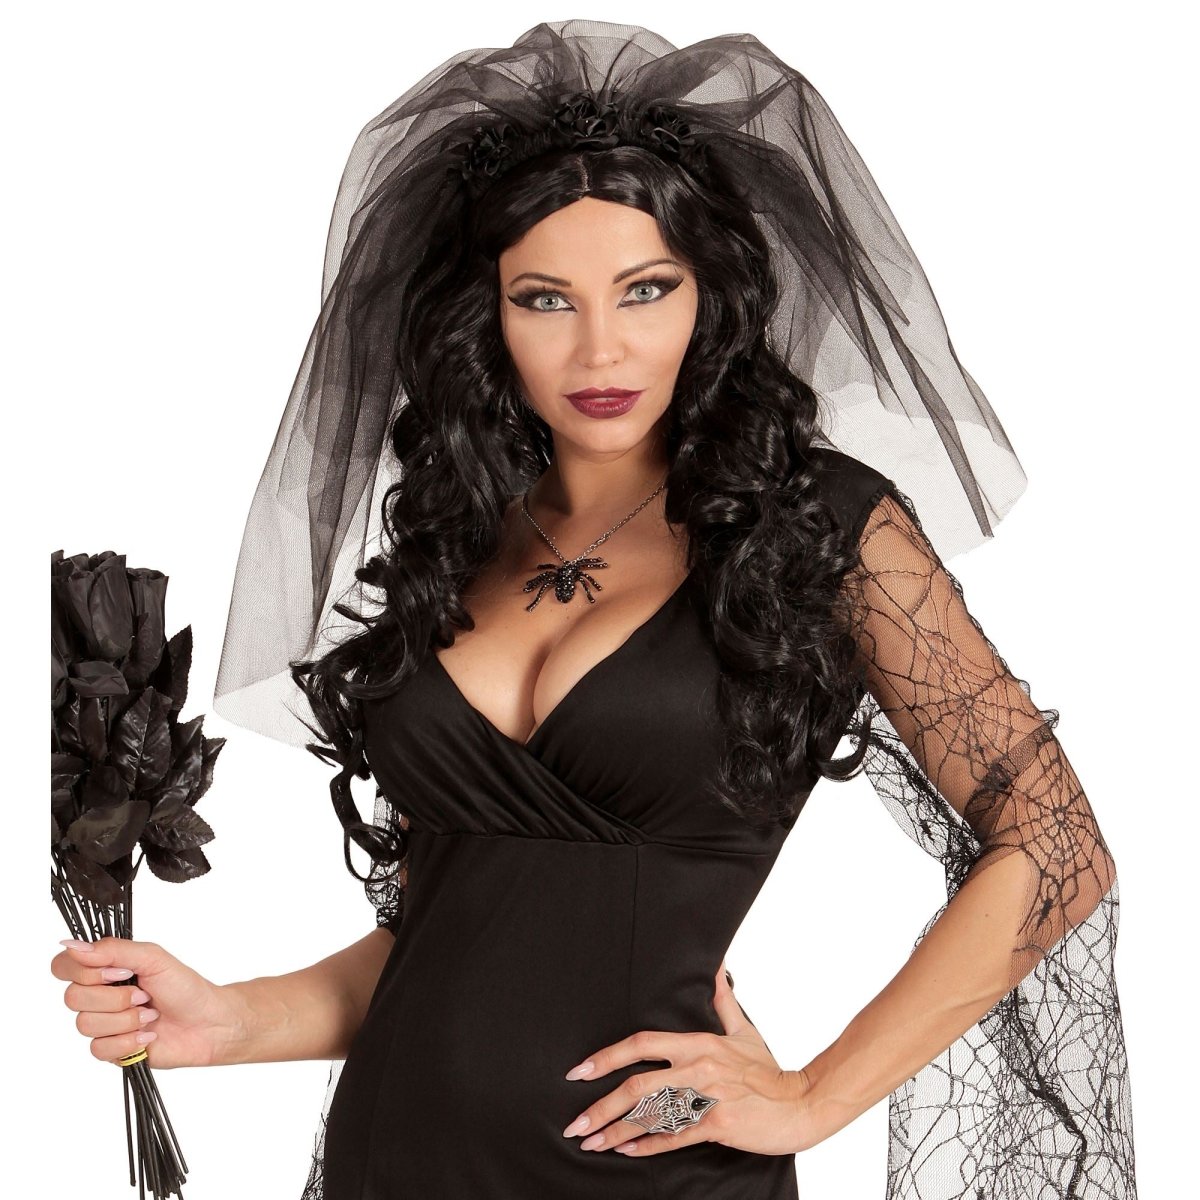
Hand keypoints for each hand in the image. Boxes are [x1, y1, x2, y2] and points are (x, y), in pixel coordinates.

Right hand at [51, 936, 244, 1069]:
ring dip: (126, 1019)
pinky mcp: (111, 1050)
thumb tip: (73, 945)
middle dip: (115, 997)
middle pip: (72, 998)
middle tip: (144, 994)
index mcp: (107, 969)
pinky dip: (129, 1040)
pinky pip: (99, 1049)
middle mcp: (100, 995)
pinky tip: (148, 1034)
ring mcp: (104, 1024)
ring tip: (150, 1013)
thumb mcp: (153, 958)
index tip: (119, 972)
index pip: (63, 966)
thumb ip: (113, 950)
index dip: (84, 971)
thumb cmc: (185, 987)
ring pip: (85, 1024)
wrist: (207, 1022)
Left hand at [560, 959, 813, 1156]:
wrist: (800, 1103)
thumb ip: (722, 1000)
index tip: (580, 1070)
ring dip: (616, 1132)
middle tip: (575, 1122)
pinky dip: (648, 1146)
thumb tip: (715, 967)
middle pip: (638, 1085)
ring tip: (590, 1142)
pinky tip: (625, 1152)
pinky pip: (675, 1137)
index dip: (608, 1056)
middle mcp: (698, 1068)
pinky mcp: (718, 1125)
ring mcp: (707, 1098)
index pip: (642, 1044)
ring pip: (651, 1116)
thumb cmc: (768, 1069)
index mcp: (699, 1043)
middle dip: (601, 1106)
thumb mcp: (744, 1030)